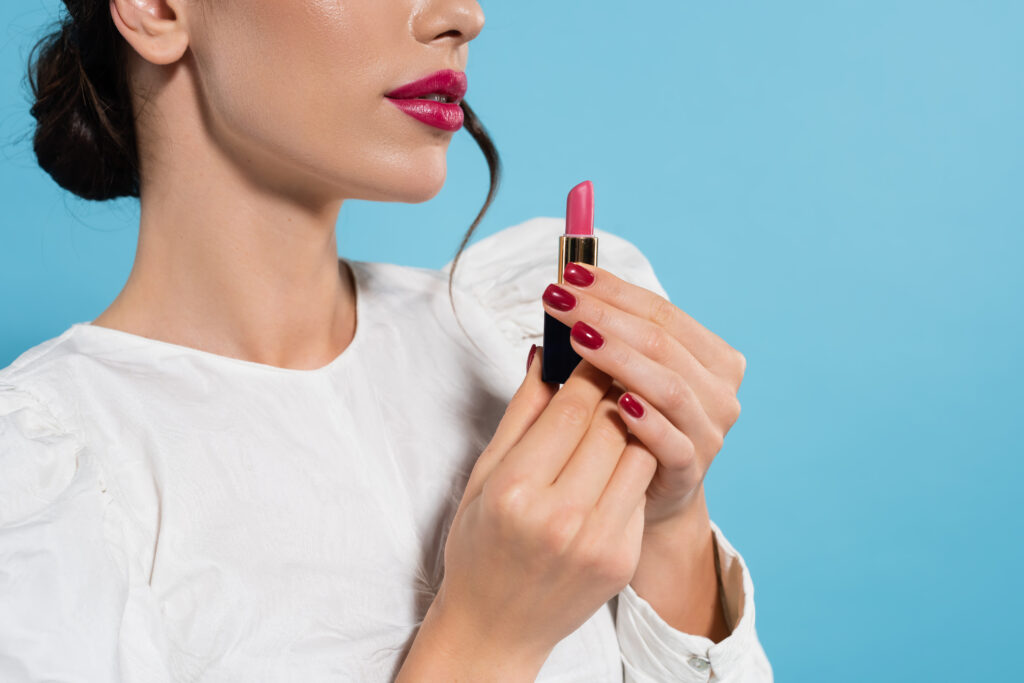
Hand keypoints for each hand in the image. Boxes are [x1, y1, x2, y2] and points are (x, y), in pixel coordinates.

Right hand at [431, 348, 656, 670]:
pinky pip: (640, 488)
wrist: (496, 627)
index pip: (572, 407)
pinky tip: (620, 448)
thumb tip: (545, 353)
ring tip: (620, 400)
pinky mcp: (622, 557)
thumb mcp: (483, 476)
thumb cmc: (479, 545)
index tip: (592, 342)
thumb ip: (520, 413)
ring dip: (633, 418)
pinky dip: (635, 458)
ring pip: (638, 450)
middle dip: (614, 382)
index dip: (588, 366)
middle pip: (612, 423)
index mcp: (515, 491)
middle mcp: (560, 517)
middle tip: (613, 359)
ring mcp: (597, 541)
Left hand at [541, 262, 745, 532]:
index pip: (662, 312)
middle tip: (559, 299)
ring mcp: (711, 431)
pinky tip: (615, 402)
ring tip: (577, 337)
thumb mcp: (624, 374)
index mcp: (712, 357)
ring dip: (620, 358)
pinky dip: (645, 420)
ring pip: (669, 386)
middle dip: (606, 315)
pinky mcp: (692, 470)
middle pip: (663, 343)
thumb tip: (563, 289)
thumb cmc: (630, 425)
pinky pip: (671, 441)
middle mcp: (720, 391)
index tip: (570, 273)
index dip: (615, 290)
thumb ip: (607, 334)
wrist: (647, 496)